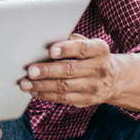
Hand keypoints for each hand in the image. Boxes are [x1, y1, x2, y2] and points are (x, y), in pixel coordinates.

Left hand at [19, 35, 139, 111]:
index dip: (66, 49)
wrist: (114, 78)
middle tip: (30, 70)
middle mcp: (100, 69)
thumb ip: (71, 41)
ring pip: (65, 87)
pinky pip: (64, 99)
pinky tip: (34, 91)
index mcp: (99, 50)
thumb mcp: (88, 44)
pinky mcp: (88, 100)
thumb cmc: (91, 56)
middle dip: (48, 71)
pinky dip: (47, 95)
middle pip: (70, 70)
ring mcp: (94, 86)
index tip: (50, 50)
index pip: (82, 49)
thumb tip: (46, 40)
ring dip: (42, 86)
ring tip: (25, 83)